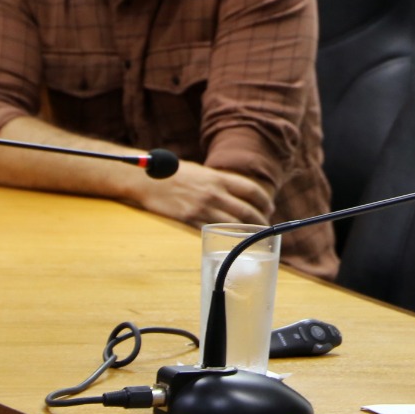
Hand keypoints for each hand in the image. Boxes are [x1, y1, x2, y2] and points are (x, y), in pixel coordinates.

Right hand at [131, 161, 273, 228]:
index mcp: (218, 178)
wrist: (145, 179)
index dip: (264, 201)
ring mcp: (201, 208)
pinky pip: (213, 232)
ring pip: (233, 225)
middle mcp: (213, 193)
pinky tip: (230, 242)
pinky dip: (224, 239)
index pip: (251, 190)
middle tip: (265, 227)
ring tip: (253, 237)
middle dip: (260, 222)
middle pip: (247, 211)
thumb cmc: (173, 174)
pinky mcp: (189, 220)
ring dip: (247, 233)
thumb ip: (219, 182)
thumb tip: (237, 194)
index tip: (269, 208)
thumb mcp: (201, 172)